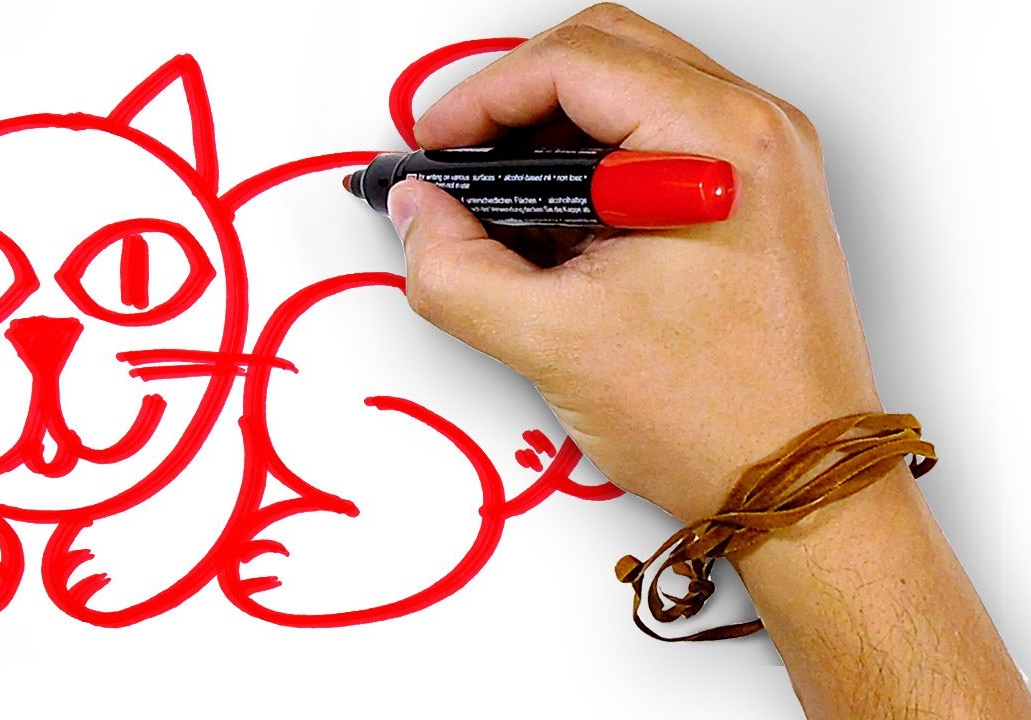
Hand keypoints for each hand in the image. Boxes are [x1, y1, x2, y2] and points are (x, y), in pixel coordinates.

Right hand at [391, 3, 877, 522]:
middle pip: (604, 54)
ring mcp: (760, 163)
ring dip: (552, 129)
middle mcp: (753, 135)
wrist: (798, 483)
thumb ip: (457, 270)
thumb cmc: (721, 421)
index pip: (574, 63)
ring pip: (630, 89)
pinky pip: (657, 139)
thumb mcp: (554, 344)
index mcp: (720, 146)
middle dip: (514, 98)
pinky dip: (592, 162)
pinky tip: (555, 222)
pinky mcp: (752, 197)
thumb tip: (418, 215)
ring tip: (499, 199)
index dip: (480, 96)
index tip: (434, 145)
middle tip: (459, 159)